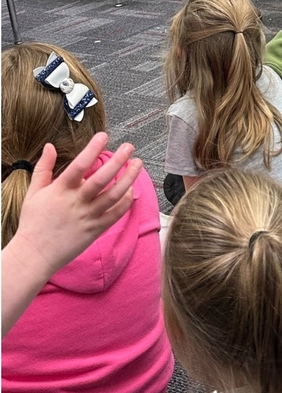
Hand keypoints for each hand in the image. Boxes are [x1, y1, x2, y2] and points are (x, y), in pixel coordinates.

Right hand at [12, 134, 140, 282]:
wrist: (34, 256)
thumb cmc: (33, 223)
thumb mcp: (33, 193)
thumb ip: (43, 168)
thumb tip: (50, 146)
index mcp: (60, 190)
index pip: (79, 165)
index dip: (93, 149)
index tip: (103, 136)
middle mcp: (76, 202)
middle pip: (102, 178)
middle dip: (118, 160)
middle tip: (129, 147)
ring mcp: (87, 217)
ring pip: (113, 195)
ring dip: (128, 178)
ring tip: (137, 164)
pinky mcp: (95, 230)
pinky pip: (115, 214)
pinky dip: (126, 201)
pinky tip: (131, 190)